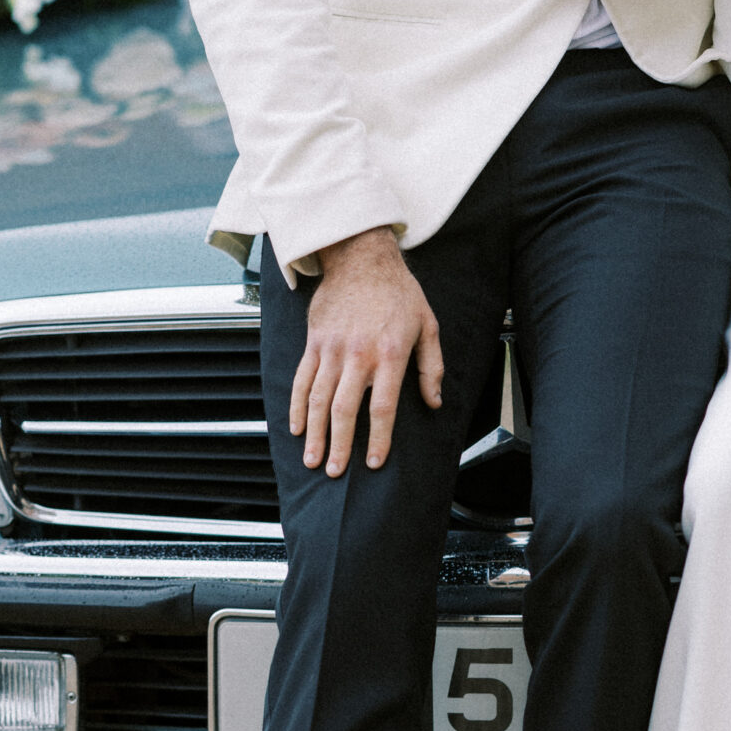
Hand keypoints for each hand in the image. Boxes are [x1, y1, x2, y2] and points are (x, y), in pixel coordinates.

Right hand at [290, 226, 442, 477]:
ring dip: (314, 434)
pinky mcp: (314, 342)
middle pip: (344, 410)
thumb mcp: (428, 326)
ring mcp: (332, 349)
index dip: (378, 439)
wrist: (362, 258)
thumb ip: (431, 367)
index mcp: (390, 355)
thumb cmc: (400, 293)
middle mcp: (359, 355)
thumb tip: (434, 403)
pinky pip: (301, 379)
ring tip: (312, 459)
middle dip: (339, 446)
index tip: (374, 462)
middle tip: (335, 472)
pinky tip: (296, 428)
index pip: (382, 408)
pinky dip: (296, 406)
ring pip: (317, 399)